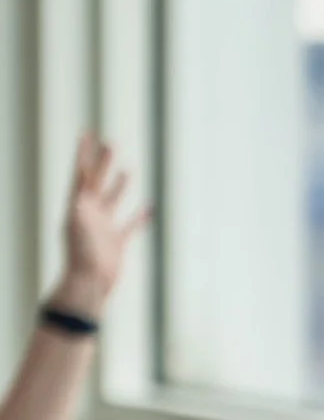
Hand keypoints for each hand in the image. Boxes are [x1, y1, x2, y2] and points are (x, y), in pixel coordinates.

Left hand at [48, 134, 148, 322]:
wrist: (88, 285)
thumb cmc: (81, 256)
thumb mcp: (78, 226)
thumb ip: (80, 205)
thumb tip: (80, 185)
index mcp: (79, 206)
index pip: (82, 174)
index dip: (83, 154)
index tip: (86, 134)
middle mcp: (90, 213)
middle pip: (98, 181)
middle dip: (104, 162)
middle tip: (112, 142)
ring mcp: (104, 227)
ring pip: (114, 200)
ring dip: (120, 185)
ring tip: (127, 170)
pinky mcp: (117, 242)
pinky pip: (131, 225)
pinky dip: (140, 216)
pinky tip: (150, 207)